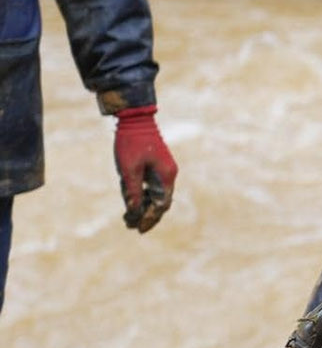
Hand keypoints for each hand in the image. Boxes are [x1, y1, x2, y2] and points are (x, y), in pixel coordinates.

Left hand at [113, 106, 177, 231]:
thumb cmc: (132, 143)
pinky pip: (151, 186)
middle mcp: (168, 174)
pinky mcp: (156, 166)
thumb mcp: (129, 170)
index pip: (161, 204)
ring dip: (143, 206)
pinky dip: (142, 196)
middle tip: (132, 226)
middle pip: (160, 202)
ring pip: (155, 195)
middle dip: (147, 215)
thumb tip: (134, 212)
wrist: (136, 119)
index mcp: (166, 176)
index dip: (150, 218)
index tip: (138, 228)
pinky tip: (131, 202)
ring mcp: (163, 170)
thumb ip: (132, 192)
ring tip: (128, 218)